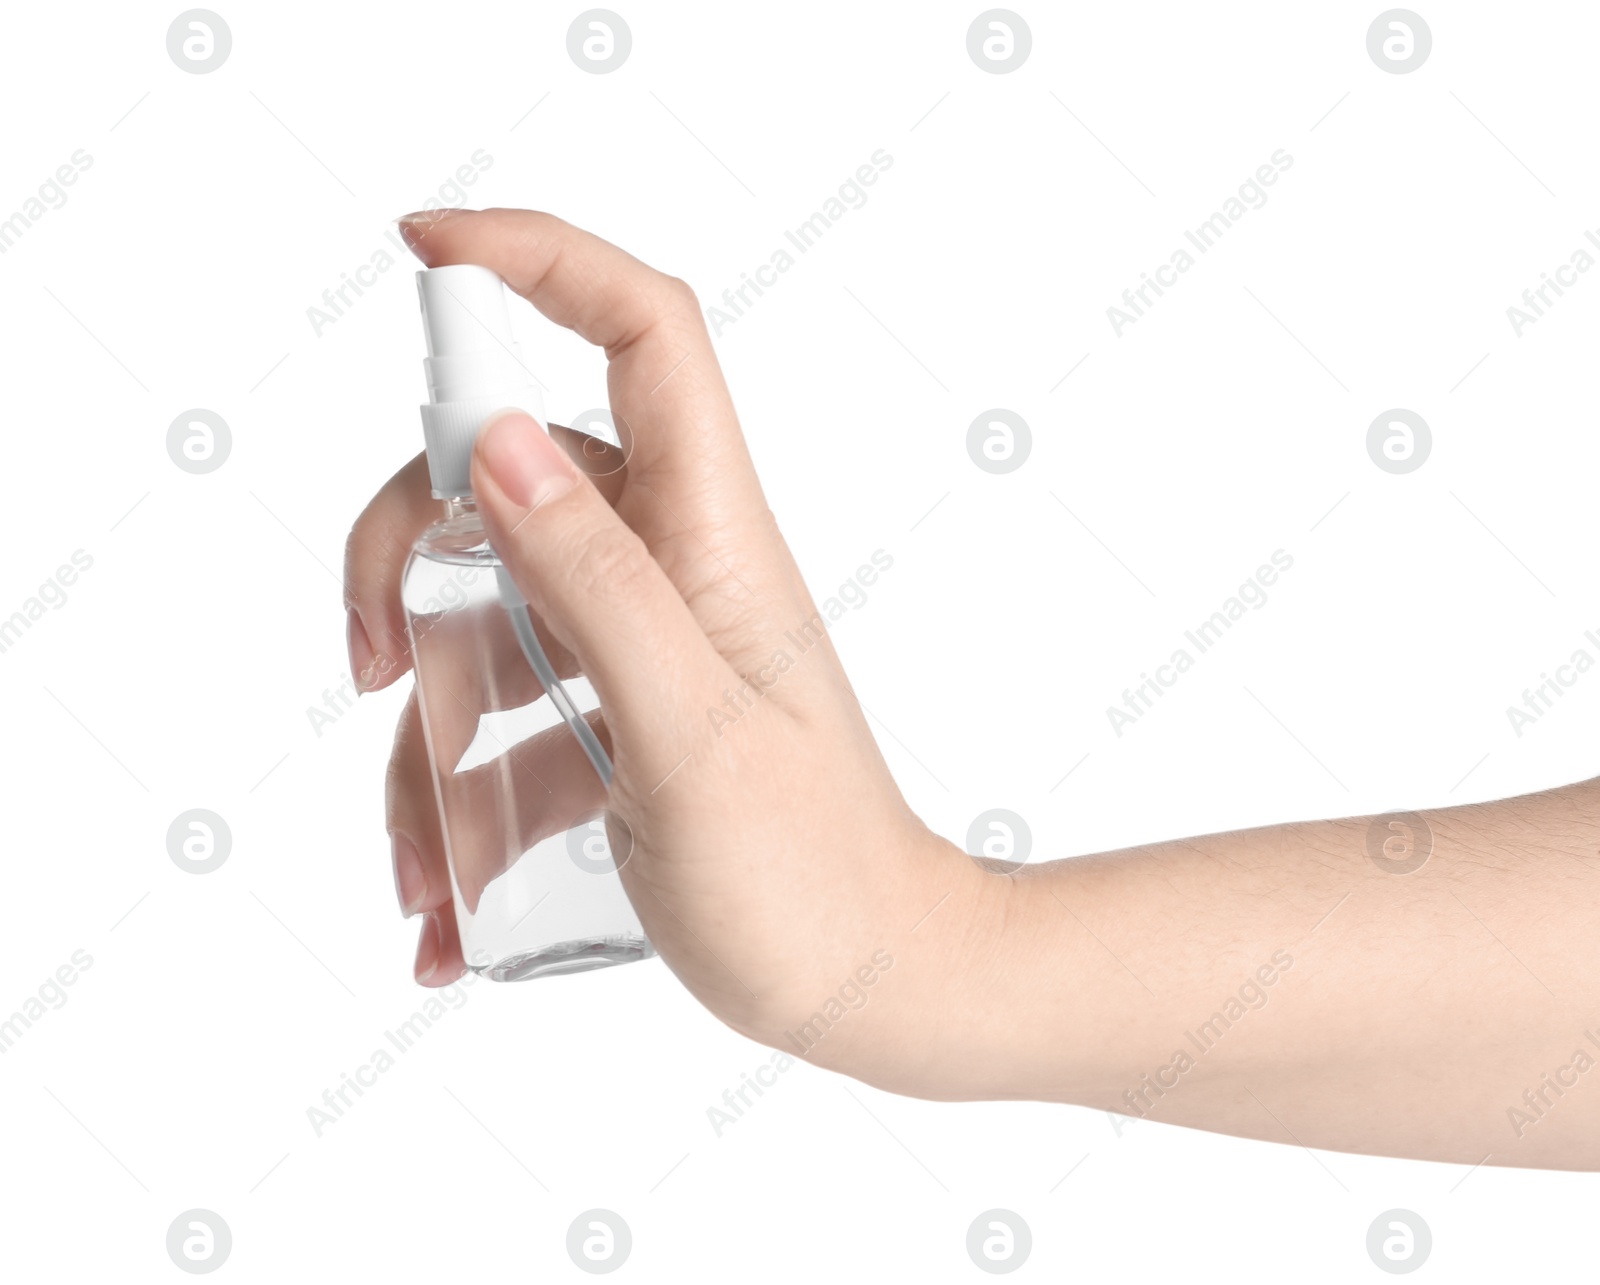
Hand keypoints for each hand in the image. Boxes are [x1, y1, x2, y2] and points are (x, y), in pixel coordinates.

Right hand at [343, 209, 992, 1078]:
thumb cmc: (811, 873)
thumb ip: (600, 588)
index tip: (422, 247)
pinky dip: (459, 800)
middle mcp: (670, 565)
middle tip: (373, 666)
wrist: (872, 984)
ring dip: (425, 726)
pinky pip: (508, 719)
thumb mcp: (689, 733)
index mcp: (710, 534)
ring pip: (488, 611)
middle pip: (510, 474)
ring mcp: (638, 642)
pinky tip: (446, 909)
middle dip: (406, 552)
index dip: (541, 259)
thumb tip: (501, 443)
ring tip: (419, 870)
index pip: (642, 332)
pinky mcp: (616, 717)